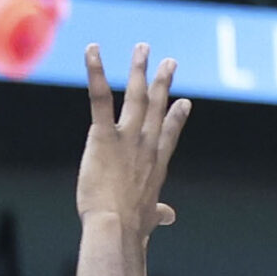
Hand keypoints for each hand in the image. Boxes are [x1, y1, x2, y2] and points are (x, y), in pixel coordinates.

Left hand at [78, 43, 189, 237]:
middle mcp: (147, 144)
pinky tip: (92, 52)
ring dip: (139, 69)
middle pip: (157, 106)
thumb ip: (158, 214)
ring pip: (136, 95)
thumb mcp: (148, 219)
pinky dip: (95, 72)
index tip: (184, 102)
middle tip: (168, 61)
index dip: (176, 117)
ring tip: (142, 48)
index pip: (169, 134)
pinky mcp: (104, 135)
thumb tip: (167, 217)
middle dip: (162, 81)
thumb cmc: (130, 228)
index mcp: (156, 163)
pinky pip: (99, 98)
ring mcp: (128, 137)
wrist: (117, 226)